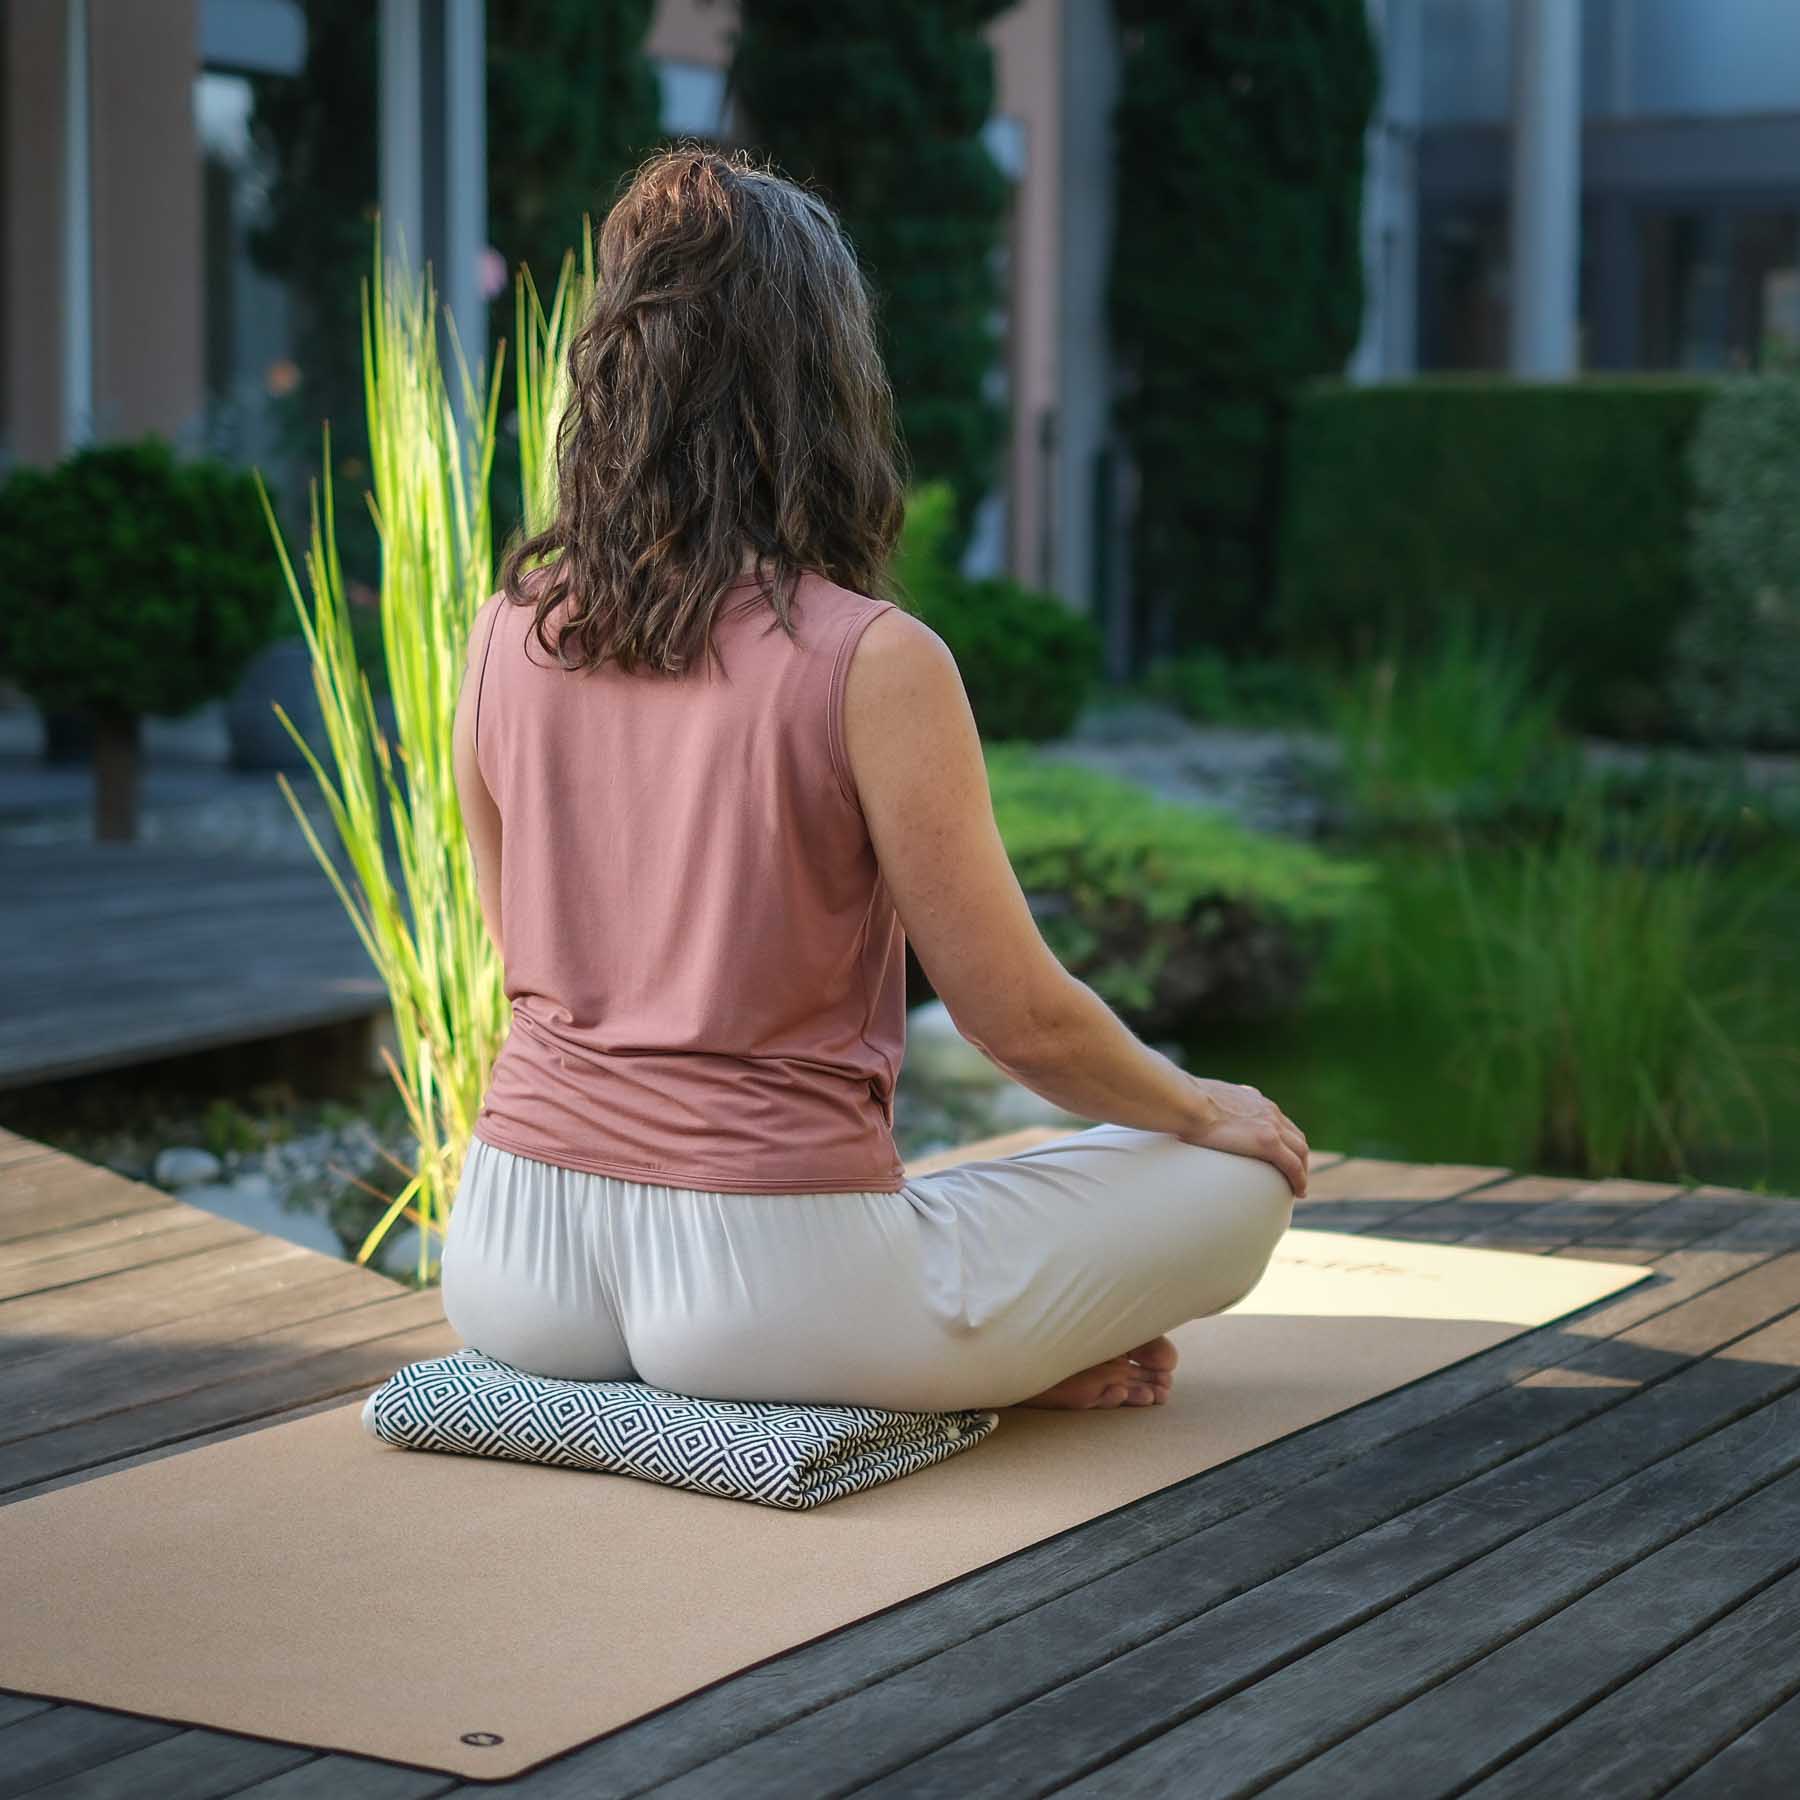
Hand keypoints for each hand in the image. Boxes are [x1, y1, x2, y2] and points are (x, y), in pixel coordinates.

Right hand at [1179, 1077, 1309, 1197]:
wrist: (1187, 1102)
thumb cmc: (1185, 1102)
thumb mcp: (1203, 1100)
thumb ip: (1207, 1109)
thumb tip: (1191, 1119)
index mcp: (1253, 1099)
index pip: (1277, 1120)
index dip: (1284, 1139)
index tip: (1281, 1154)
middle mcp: (1268, 1110)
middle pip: (1295, 1136)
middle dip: (1298, 1156)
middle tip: (1294, 1175)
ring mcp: (1270, 1125)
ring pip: (1300, 1151)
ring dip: (1302, 1169)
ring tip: (1298, 1187)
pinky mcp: (1268, 1141)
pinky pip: (1293, 1165)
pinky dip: (1299, 1178)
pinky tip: (1299, 1191)